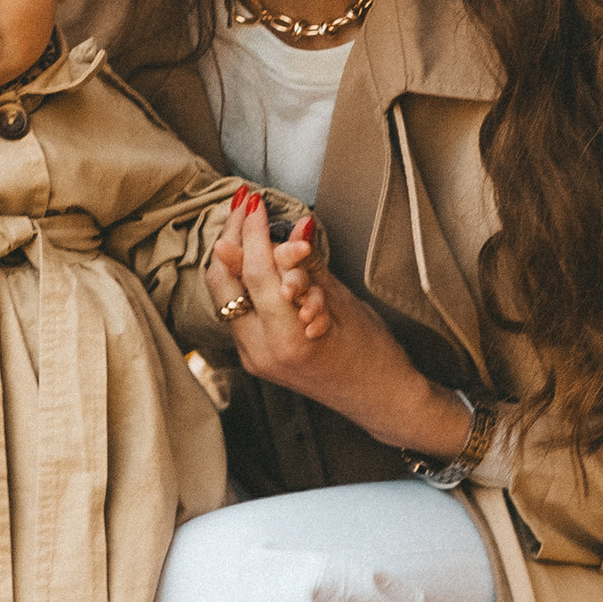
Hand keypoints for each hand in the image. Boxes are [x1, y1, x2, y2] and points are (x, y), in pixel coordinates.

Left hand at [212, 195, 473, 462]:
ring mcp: (253, 356)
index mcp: (286, 339)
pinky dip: (245, 279)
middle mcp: (260, 351)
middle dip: (232, 236)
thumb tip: (292, 229)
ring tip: (251, 223)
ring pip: (225, 294)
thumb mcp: (345, 303)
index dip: (253, 231)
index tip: (256, 202)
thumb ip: (309, 267)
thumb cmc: (373, 355)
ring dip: (235, 255)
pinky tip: (260, 257)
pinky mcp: (254, 354)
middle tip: (245, 205)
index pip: (255, 273)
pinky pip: (238, 307)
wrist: (378, 399)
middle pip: (224, 282)